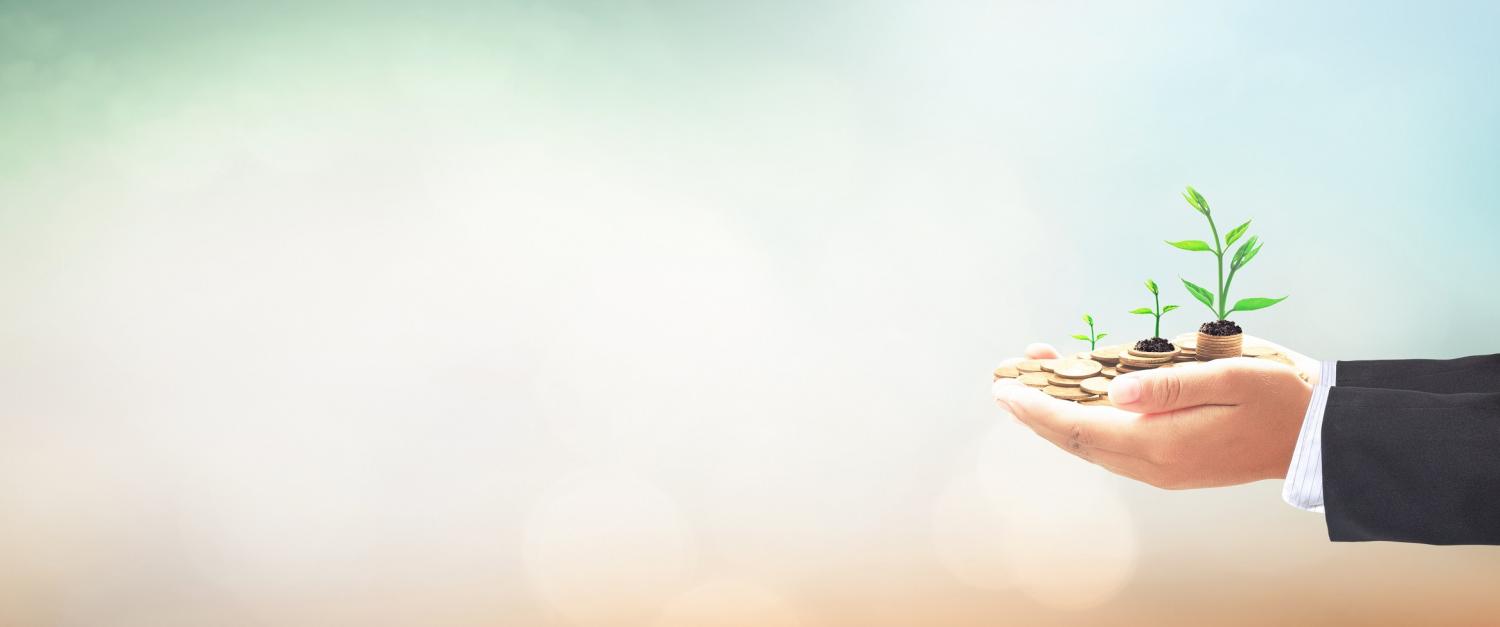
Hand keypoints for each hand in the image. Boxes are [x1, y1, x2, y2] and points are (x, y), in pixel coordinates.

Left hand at [992, 341, 1314, 488]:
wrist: (1317, 437)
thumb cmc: (1278, 398)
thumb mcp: (1227, 378)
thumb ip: (1168, 385)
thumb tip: (1115, 390)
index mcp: (1162, 444)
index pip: (1081, 428)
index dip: (1038, 408)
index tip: (1005, 388)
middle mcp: (1154, 465)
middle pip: (1077, 441)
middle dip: (1036, 412)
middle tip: (1003, 382)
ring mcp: (1162, 469)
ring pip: (1092, 444)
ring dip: (1058, 416)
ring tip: (1031, 382)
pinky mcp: (1171, 464)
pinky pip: (1113, 444)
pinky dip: (1086, 421)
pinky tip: (1079, 397)